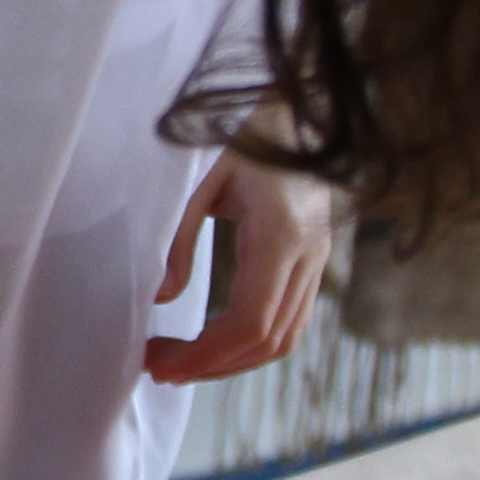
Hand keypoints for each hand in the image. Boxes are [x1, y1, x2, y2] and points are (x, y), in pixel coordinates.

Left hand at [147, 154, 346, 387]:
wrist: (300, 112)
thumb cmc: (246, 139)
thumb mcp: (204, 182)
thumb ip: (181, 240)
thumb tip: (162, 299)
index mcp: (280, 235)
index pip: (250, 322)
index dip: (206, 355)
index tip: (162, 366)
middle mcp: (308, 255)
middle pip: (267, 341)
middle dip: (212, 366)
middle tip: (160, 368)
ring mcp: (318, 261)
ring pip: (284, 339)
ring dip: (232, 361)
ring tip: (181, 361)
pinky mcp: (315, 262)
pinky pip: (289, 321)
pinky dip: (251, 342)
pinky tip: (213, 340)